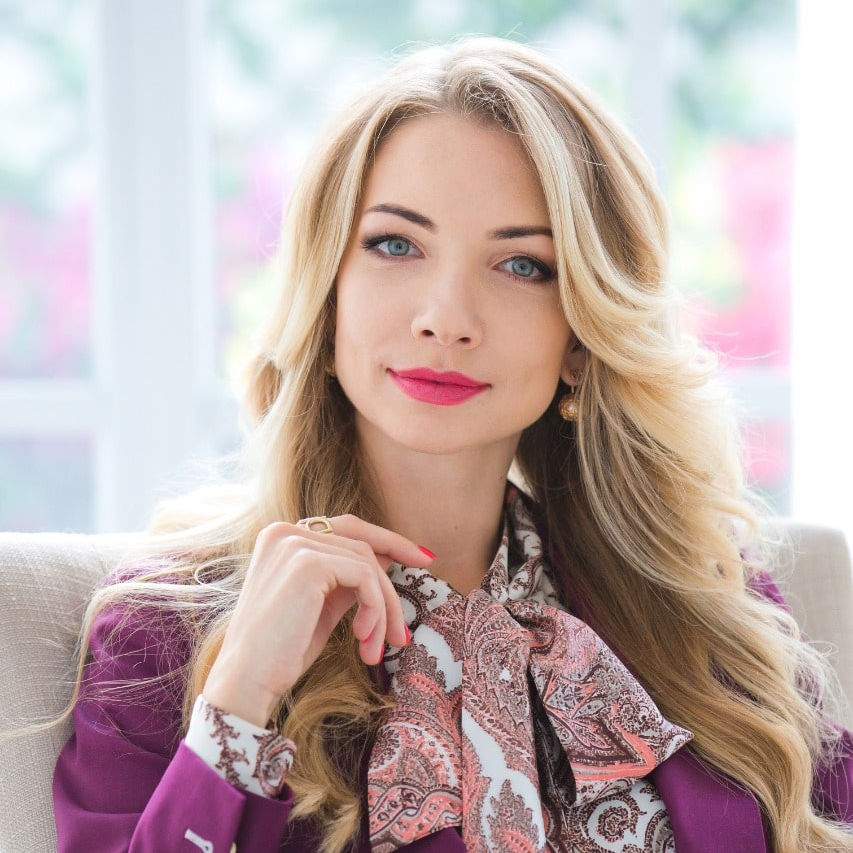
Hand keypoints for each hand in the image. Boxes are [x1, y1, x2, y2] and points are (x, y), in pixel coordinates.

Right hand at [201, 515, 431, 726]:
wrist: (247, 682)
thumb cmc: (281, 651)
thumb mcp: (322, 605)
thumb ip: (348, 577)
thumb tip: (389, 558)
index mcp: (282, 537)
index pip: (348, 527)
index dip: (388, 540)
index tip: (422, 558)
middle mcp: (285, 531)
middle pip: (362, 545)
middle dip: (391, 585)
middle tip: (407, 624)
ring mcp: (294, 543)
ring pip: (367, 563)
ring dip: (382, 608)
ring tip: (378, 647)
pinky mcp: (307, 563)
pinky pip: (364, 577)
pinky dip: (375, 609)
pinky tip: (364, 640)